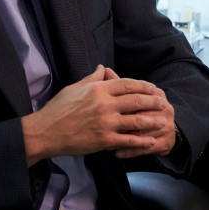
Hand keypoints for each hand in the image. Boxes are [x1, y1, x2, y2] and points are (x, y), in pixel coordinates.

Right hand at [21, 65, 169, 164]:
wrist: (45, 132)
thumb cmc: (57, 109)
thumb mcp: (74, 88)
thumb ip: (92, 78)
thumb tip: (103, 68)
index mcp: (98, 89)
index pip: (127, 84)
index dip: (143, 86)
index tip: (153, 88)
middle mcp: (104, 104)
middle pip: (136, 100)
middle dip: (153, 101)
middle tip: (163, 103)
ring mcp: (105, 123)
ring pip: (136, 120)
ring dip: (152, 120)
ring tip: (163, 120)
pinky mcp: (104, 140)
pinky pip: (128, 140)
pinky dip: (142, 141)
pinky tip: (151, 141)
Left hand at [102, 67, 176, 158]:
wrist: (166, 128)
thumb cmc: (143, 109)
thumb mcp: (133, 95)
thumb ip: (119, 84)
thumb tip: (104, 69)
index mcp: (157, 94)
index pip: (138, 96)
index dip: (119, 102)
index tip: (102, 107)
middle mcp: (165, 109)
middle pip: (141, 115)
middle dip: (121, 123)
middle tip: (103, 128)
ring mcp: (167, 126)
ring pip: (142, 134)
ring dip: (124, 140)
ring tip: (106, 144)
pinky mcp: (166, 142)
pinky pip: (146, 148)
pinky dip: (130, 151)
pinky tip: (116, 153)